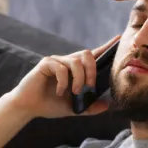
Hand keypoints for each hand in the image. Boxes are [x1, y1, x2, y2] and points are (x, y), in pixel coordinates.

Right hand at [6, 36, 120, 118]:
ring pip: (76, 61)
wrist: (29, 107)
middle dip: (92, 71)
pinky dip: (63, 82)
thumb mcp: (74, 109)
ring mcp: (56, 61)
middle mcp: (67, 62)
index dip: (106, 47)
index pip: (93, 55)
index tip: (119, 38)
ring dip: (79, 79)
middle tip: (89, 87)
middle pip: (87, 54)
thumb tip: (107, 105)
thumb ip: (89, 107)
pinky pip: (61, 68)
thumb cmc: (49, 105)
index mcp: (75, 70)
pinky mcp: (46, 63)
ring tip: (75, 92)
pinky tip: (59, 92)